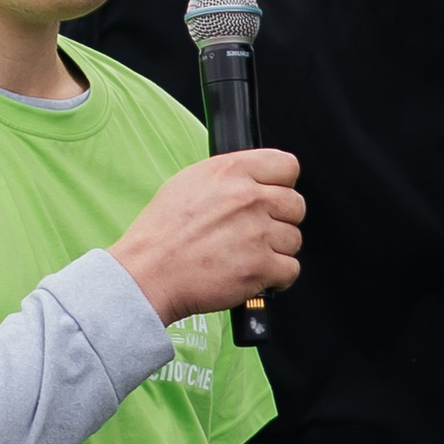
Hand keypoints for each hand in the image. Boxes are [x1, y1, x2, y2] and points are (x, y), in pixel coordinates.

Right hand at [109, 149, 304, 325]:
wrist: (148, 274)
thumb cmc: (162, 234)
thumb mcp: (190, 183)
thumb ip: (231, 177)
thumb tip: (258, 181)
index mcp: (231, 171)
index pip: (287, 165)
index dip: (282, 184)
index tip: (274, 196)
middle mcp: (248, 198)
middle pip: (296, 204)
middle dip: (280, 220)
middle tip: (257, 232)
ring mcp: (257, 232)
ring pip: (294, 239)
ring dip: (276, 250)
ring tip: (247, 255)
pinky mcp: (260, 266)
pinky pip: (291, 269)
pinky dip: (277, 277)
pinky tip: (256, 274)